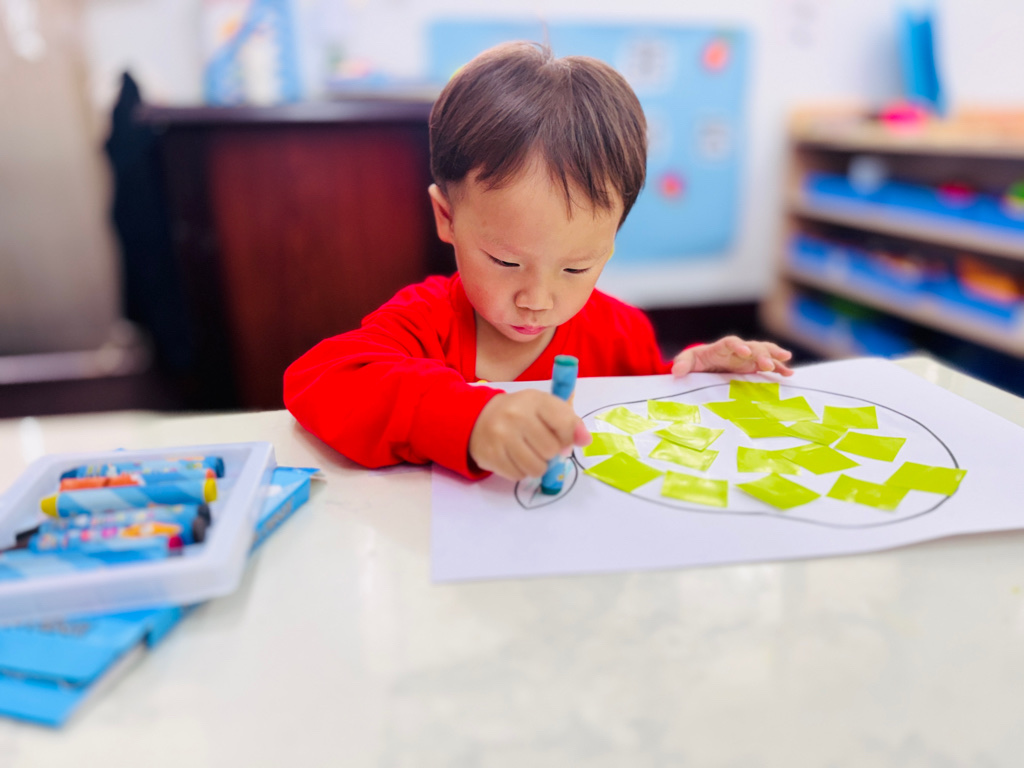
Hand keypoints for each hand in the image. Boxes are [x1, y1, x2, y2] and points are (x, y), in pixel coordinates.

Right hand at [469, 390, 590, 480]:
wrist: (479, 417)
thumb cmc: (521, 413)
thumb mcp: (545, 408)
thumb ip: (569, 422)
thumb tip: (585, 440)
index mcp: (535, 399)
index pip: (565, 423)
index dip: (571, 437)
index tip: (566, 438)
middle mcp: (516, 415)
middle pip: (551, 450)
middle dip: (551, 452)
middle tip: (541, 444)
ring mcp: (500, 436)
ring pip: (536, 468)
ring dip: (538, 465)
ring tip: (530, 453)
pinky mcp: (490, 455)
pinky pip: (518, 476)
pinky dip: (521, 471)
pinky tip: (515, 457)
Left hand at [672, 336, 793, 376]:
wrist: (704, 364)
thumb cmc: (695, 361)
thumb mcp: (687, 361)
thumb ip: (682, 364)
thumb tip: (675, 371)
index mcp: (721, 347)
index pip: (730, 342)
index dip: (738, 346)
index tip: (745, 353)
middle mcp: (737, 349)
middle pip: (752, 347)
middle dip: (760, 354)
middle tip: (768, 365)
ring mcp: (747, 357)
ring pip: (763, 352)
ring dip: (774, 356)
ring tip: (786, 360)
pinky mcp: (753, 365)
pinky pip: (769, 364)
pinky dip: (779, 367)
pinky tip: (790, 373)